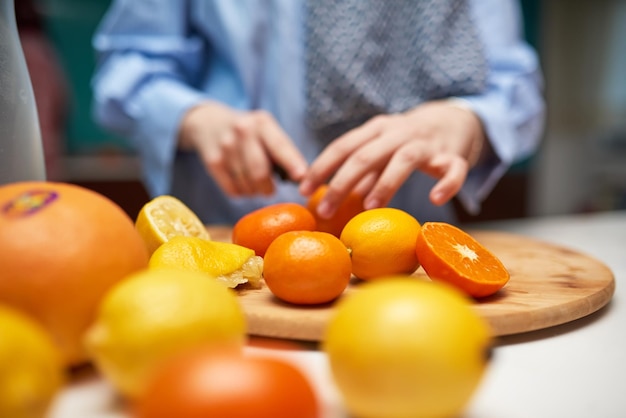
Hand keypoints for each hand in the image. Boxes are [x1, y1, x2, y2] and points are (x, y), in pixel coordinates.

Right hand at [178, 102, 307, 195]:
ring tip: (255, 182)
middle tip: (271, 190)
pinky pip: (233, 190)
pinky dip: (242, 193)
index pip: (279, 146)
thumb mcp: (268, 132)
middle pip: (259, 172)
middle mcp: (243, 131)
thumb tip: (305, 179)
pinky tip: (242, 183)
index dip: (291, 163)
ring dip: (255, 191)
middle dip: (269, 188)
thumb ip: (285, 152)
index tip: (301, 176)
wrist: (209, 122)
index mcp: (262, 123)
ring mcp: (226, 146)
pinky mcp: (213, 162)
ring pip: (247, 184)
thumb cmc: (250, 133)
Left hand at [299, 100, 484, 217]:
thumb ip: (361, 172)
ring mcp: (427, 143)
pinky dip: (446, 184)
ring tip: (369, 206)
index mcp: (377, 129)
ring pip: (405, 160)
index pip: (343, 146)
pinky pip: (453, 169)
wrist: (454, 119)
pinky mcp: (453, 156)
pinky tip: (435, 199)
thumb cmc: (407, 141)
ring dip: (385, 184)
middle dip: (342, 183)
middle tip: (324, 210)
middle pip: (366, 155)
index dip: (321, 168)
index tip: (302, 190)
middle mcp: (399, 132)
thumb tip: (334, 198)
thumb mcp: (381, 150)